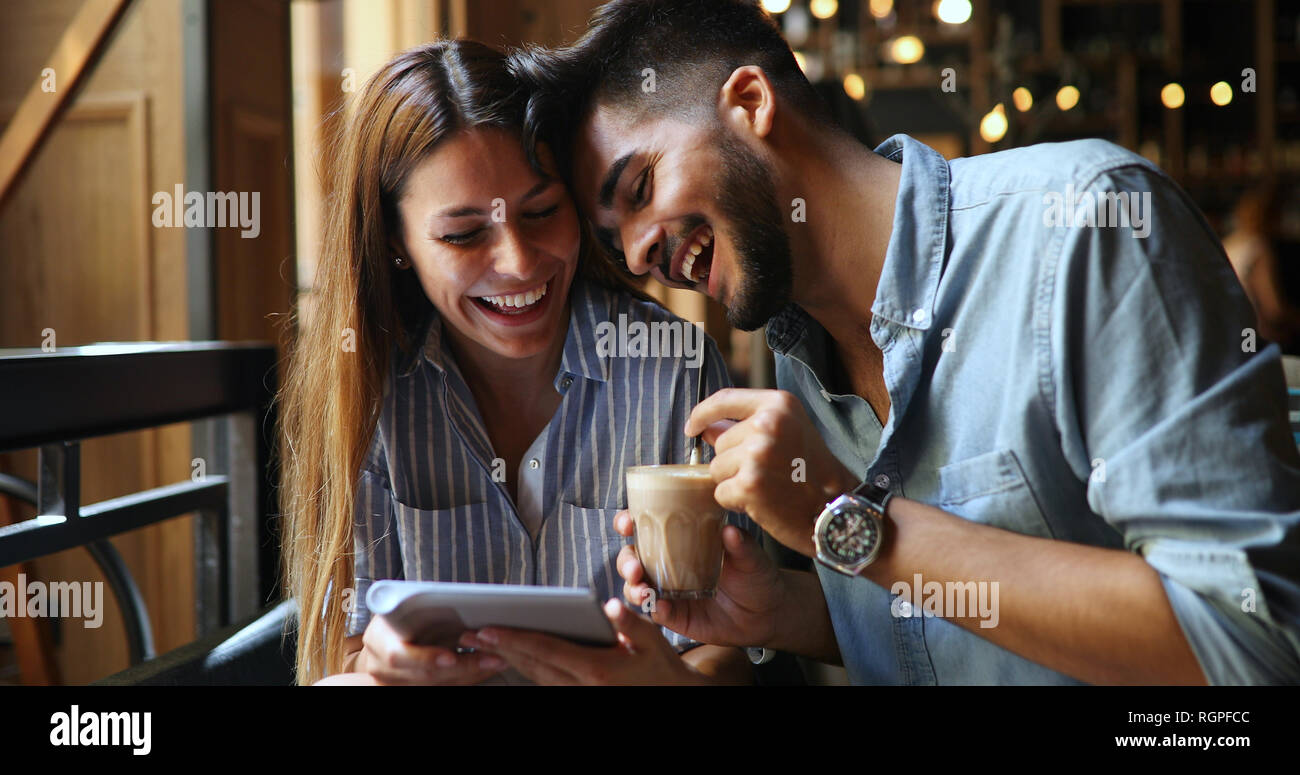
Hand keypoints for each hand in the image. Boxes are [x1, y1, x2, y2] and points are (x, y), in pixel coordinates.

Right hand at [354, 615, 506, 684]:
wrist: (385, 636)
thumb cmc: (399, 614)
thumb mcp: (403, 606)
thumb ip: (420, 606)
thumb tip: (457, 600)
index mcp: (378, 640)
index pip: (398, 656)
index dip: (426, 658)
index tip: (451, 657)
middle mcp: (380, 668)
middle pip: (425, 676)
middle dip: (463, 667)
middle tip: (493, 657)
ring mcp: (392, 684)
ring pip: (437, 685)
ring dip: (471, 674)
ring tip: (497, 660)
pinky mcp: (407, 690)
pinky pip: (443, 688)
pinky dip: (466, 679)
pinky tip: (485, 668)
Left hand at [459, 599, 704, 684]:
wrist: (670, 696)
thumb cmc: (660, 664)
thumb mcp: (653, 639)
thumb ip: (630, 623)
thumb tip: (610, 606)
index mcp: (596, 670)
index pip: (547, 651)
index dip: (516, 639)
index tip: (490, 628)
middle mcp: (581, 686)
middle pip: (531, 665)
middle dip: (500, 648)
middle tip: (469, 633)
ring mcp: (578, 695)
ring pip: (533, 677)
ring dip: (506, 659)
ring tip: (480, 642)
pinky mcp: (578, 696)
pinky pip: (543, 683)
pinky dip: (523, 669)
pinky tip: (509, 656)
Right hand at [615, 513, 784, 648]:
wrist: (767, 614)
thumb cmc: (756, 575)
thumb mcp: (750, 557)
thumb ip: (740, 544)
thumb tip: (729, 530)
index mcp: (680, 542)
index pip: (646, 527)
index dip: (628, 522)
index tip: (627, 523)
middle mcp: (668, 565)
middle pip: (632, 559)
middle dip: (626, 562)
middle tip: (635, 568)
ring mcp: (669, 591)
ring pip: (637, 587)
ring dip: (633, 588)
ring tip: (643, 590)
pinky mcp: (676, 617)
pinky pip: (657, 613)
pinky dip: (654, 610)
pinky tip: (661, 608)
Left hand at [686, 388, 855, 555]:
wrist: (834, 508)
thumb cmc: (812, 472)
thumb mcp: (788, 432)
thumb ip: (748, 425)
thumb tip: (706, 428)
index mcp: (778, 404)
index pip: (724, 400)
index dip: (701, 413)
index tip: (691, 427)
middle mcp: (767, 424)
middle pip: (719, 443)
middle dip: (733, 461)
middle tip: (768, 473)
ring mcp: (758, 454)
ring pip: (717, 469)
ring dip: (733, 482)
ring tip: (766, 486)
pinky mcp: (750, 484)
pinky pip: (720, 492)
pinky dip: (735, 502)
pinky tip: (762, 502)